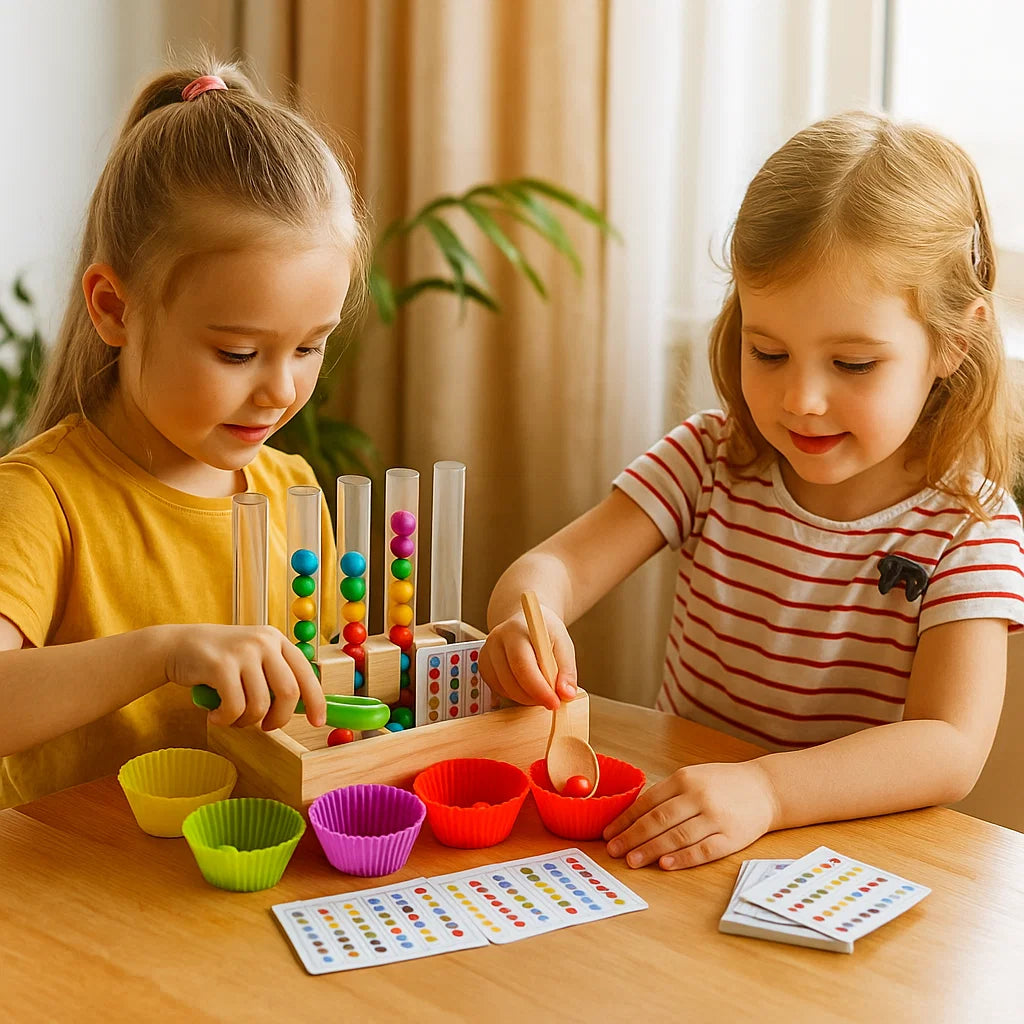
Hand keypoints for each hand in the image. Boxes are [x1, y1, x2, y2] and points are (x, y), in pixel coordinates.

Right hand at [162, 624, 325, 730]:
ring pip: (260, 704)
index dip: (316, 701)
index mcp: (277, 640)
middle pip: (289, 692)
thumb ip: (274, 676)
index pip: (306, 673)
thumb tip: (303, 708)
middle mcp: (264, 642)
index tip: (318, 722)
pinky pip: (235, 707)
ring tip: (232, 718)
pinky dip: (226, 720)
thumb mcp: (253, 658)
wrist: (176, 646)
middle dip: (280, 719)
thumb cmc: (219, 660)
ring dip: (246, 721)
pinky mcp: (221, 665)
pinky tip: (215, 716)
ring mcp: (243, 651)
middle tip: (266, 727)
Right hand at [479, 608, 577, 710]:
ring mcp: (486, 654)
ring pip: (504, 688)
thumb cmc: (544, 633)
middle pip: (510, 679)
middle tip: (552, 701)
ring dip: (526, 698)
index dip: (539, 688)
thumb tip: (566, 694)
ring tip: (542, 691)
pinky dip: (515, 695)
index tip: (555, 702)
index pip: (522, 664)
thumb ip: (566, 669)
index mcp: (515, 630)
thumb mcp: (563, 644)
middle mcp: (496, 640)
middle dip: (534, 696)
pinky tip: (528, 688)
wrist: (526, 622)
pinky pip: (498, 690)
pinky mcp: (484, 667)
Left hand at [603, 761, 777, 869]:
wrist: (765, 788)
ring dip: (651, 850)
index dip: (625, 819)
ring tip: (632, 861)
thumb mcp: (693, 777)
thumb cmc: (722, 784)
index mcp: (684, 779)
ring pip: (677, 836)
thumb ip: (667, 794)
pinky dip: (682, 858)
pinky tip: (665, 864)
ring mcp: (715, 817)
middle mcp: (698, 796)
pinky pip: (703, 850)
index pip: (648, 802)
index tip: (609, 833)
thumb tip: (632, 816)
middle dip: (632, 837)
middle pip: (658, 820)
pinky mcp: (731, 837)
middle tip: (614, 850)